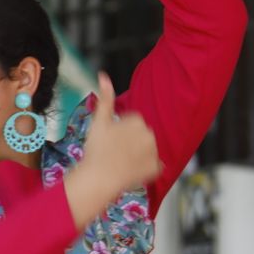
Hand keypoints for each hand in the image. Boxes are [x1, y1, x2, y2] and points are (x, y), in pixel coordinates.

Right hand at [64, 72, 160, 227]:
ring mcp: (154, 153)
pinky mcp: (156, 169)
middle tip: (116, 152)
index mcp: (138, 121)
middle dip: (132, 142)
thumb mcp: (99, 121)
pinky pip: (154, 167)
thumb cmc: (96, 149)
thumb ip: (105, 98)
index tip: (112, 141)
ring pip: (148, 151)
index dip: (121, 132)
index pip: (133, 123)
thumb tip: (103, 75)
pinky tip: (132, 171)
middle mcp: (150, 134)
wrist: (99, 178)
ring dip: (139, 155)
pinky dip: (146, 169)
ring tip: (123, 162)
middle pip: (142, 136)